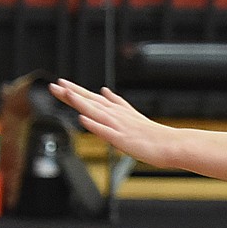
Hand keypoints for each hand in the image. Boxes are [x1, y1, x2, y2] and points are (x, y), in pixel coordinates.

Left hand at [49, 79, 174, 166]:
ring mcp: (119, 127)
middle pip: (90, 102)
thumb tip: (105, 90)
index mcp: (117, 111)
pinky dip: (94, 125)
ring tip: (66, 94)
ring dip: (80, 103)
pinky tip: (83, 119)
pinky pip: (106, 131)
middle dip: (71, 93)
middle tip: (54, 85)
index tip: (61, 83)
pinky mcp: (122, 139)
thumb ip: (117, 103)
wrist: (172, 144)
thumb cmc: (154, 134)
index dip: (76, 91)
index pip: (92, 98)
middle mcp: (116, 116)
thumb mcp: (133, 114)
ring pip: (96, 112)